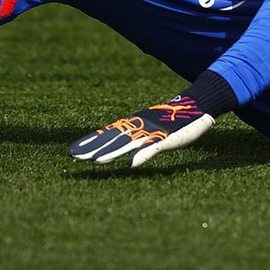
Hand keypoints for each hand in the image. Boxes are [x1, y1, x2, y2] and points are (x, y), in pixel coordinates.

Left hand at [69, 95, 214, 167]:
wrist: (197, 104)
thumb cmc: (173, 119)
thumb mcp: (152, 128)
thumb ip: (137, 139)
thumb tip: (123, 152)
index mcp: (134, 124)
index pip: (107, 133)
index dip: (90, 142)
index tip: (72, 151)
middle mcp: (139, 126)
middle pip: (112, 138)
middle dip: (93, 147)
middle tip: (74, 157)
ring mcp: (153, 132)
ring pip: (128, 143)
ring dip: (113, 152)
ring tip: (97, 161)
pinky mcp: (168, 138)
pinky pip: (153, 148)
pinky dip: (142, 155)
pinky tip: (131, 165)